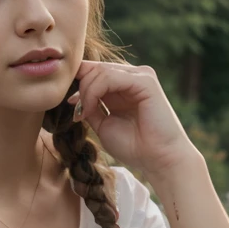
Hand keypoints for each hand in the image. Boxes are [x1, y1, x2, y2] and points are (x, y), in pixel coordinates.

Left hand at [67, 61, 199, 176]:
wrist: (158, 160)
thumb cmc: (134, 146)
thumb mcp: (103, 124)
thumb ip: (90, 107)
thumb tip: (72, 96)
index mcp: (123, 86)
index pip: (95, 70)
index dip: (78, 82)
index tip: (70, 105)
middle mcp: (132, 77)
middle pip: (95, 67)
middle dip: (80, 88)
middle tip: (78, 113)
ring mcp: (140, 76)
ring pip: (100, 70)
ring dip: (86, 91)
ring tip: (84, 113)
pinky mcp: (145, 80)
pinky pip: (110, 77)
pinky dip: (94, 91)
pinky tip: (91, 109)